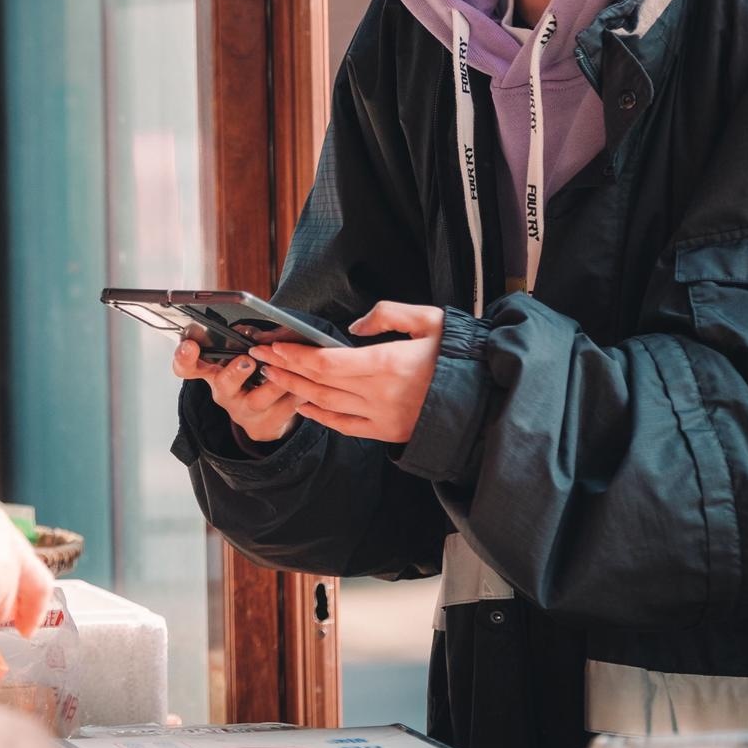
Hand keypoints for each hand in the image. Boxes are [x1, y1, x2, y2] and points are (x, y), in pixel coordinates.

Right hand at [172, 333, 302, 445]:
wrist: (263, 418)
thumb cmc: (249, 378)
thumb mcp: (236, 358)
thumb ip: (240, 342)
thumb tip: (258, 327)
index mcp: (211, 373)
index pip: (186, 367)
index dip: (185, 357)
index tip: (189, 345)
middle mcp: (224, 393)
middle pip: (224, 384)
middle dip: (236, 371)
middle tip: (248, 360)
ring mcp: (245, 411)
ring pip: (259, 398)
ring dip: (276, 381)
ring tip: (288, 366)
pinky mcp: (267, 424)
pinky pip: (285, 407)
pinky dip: (297, 391)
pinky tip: (306, 381)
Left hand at [248, 301, 444, 442]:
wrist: (487, 398)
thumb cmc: (459, 356)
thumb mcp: (429, 320)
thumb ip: (388, 315)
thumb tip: (354, 326)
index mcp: (388, 364)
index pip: (326, 361)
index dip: (295, 354)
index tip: (274, 344)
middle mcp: (380, 394)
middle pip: (319, 382)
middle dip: (286, 368)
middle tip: (260, 356)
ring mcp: (383, 417)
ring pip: (327, 404)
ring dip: (295, 390)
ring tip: (272, 376)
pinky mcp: (388, 432)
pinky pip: (345, 427)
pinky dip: (320, 417)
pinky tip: (303, 406)